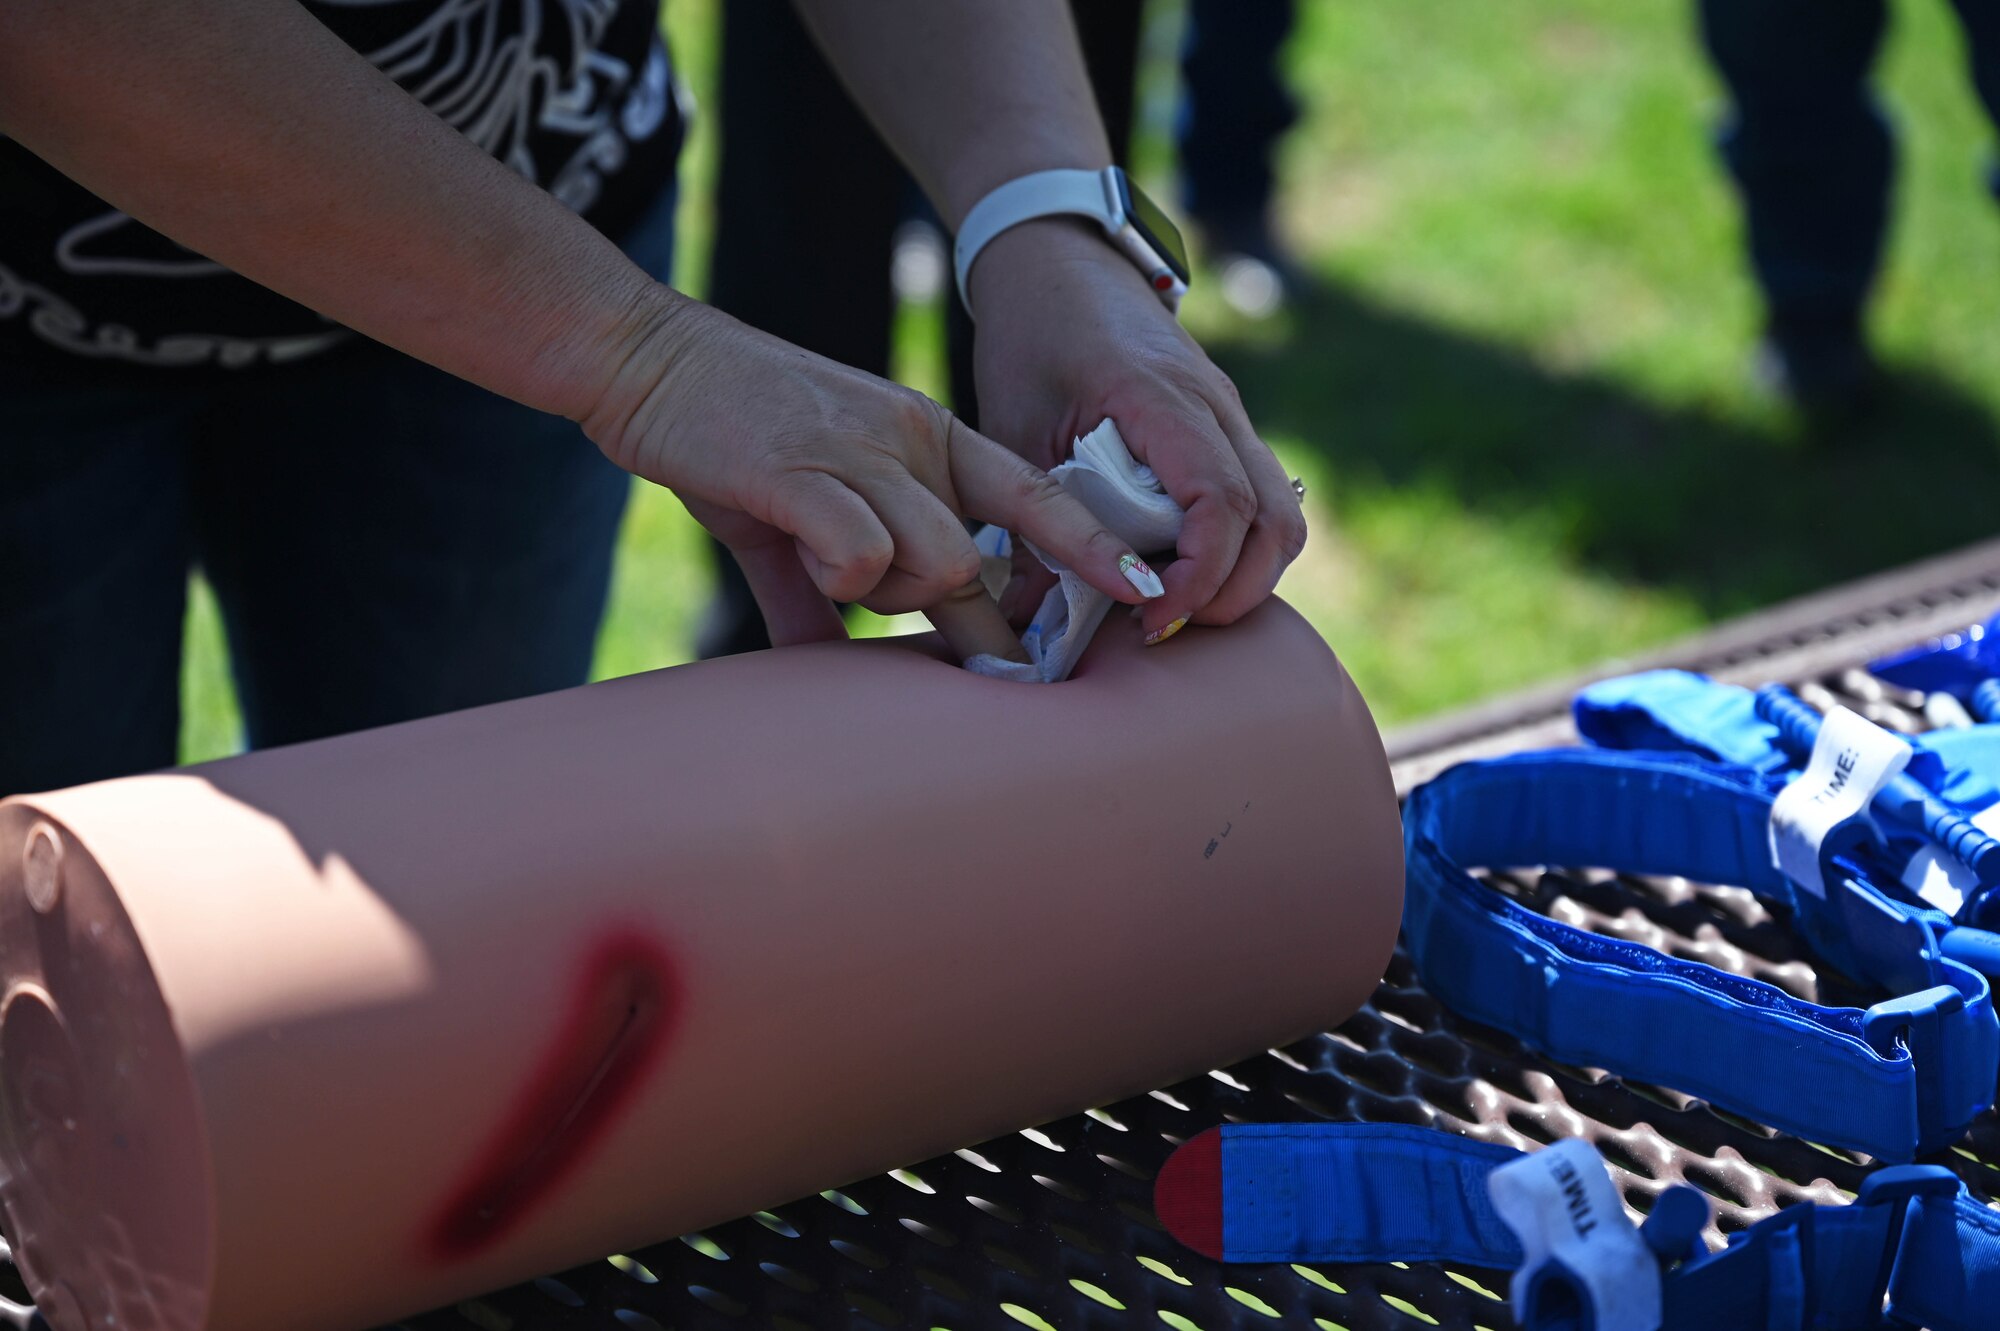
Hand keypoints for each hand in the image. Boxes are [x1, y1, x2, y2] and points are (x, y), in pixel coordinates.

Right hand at [578, 290, 1161, 661]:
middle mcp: (911, 441)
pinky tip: (805, 553)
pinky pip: (861, 553)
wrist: (645, 359)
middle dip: (954, 616)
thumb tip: (820, 667)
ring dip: (890, 593)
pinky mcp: (799, 470)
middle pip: (978, 559)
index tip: (1142, 589)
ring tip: (827, 562)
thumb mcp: (792, 510)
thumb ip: (817, 589)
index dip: (1092, 546)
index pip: (1035, 495)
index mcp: (928, 439)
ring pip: (936, 561)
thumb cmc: (727, 435)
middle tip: (892, 609)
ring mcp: (859, 452)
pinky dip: (841, 576)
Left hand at [967, 218, 1306, 643]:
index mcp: (1163, 398)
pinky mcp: (1228, 425)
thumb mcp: (1014, 429)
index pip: (1221, 503)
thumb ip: (1033, 523)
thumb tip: (1034, 622)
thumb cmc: (1031, 336)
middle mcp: (1216, 405)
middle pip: (1273, 521)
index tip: (1148, 616)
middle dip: (1231, 593)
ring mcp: (1231, 413)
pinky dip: (1239, 548)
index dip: (1197, 576)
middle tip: (1163, 630)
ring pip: (1282, 513)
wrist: (1057, 260)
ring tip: (1176, 609)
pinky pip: (1263, 498)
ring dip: (1245, 576)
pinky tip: (1183, 572)